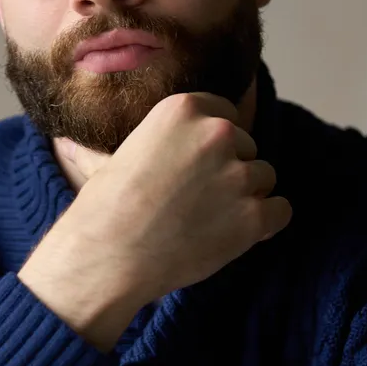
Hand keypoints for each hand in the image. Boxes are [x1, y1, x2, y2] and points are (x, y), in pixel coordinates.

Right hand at [55, 91, 292, 302]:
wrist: (108, 256)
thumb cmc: (105, 209)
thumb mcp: (122, 154)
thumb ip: (153, 143)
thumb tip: (86, 144)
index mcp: (185, 109)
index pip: (226, 115)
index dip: (215, 145)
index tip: (199, 167)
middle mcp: (217, 134)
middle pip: (247, 147)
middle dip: (229, 171)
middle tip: (196, 201)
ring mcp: (238, 175)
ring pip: (264, 178)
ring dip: (245, 198)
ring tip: (208, 221)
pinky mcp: (252, 216)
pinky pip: (281, 211)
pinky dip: (265, 224)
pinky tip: (238, 234)